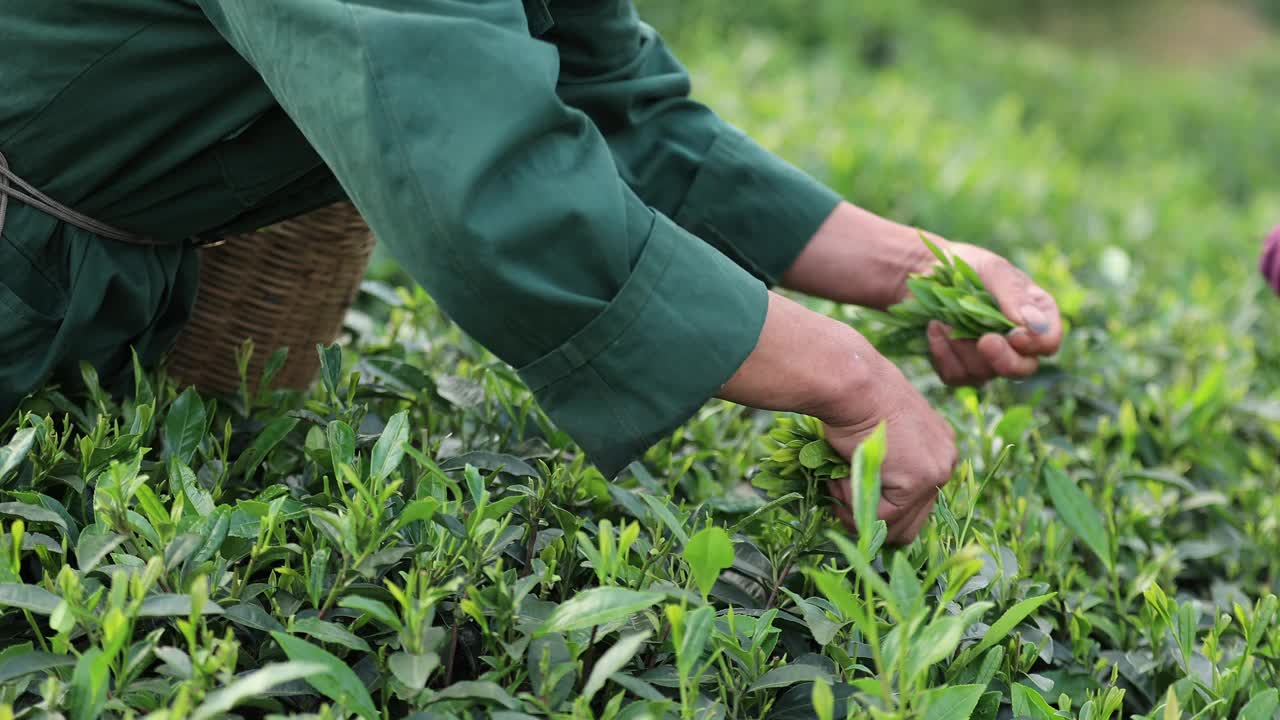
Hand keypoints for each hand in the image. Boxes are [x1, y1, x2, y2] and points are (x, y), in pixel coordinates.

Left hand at [779, 201, 1062, 386]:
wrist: (921, 274)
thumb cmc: (962, 265)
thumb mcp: (991, 269)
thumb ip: (1014, 295)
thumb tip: (1034, 326)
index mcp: (1033, 314)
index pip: (1049, 341)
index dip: (1038, 344)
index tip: (1015, 334)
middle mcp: (1014, 342)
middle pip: (1022, 368)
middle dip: (1002, 359)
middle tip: (984, 341)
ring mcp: (986, 358)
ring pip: (985, 374)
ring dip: (962, 348)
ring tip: (943, 319)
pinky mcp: (959, 367)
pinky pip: (956, 376)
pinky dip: (942, 354)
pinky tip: (933, 330)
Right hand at [820, 363, 956, 544]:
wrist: (854, 383)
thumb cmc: (857, 399)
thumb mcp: (881, 434)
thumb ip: (887, 465)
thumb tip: (867, 505)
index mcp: (939, 449)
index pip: (918, 504)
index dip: (882, 509)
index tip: (853, 495)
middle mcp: (946, 462)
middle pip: (912, 524)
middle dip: (873, 520)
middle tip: (842, 502)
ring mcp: (935, 474)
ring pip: (895, 526)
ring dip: (861, 511)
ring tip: (839, 482)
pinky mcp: (917, 482)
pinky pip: (879, 515)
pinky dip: (853, 499)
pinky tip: (845, 471)